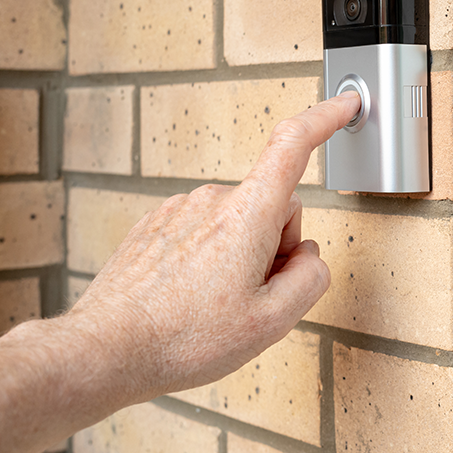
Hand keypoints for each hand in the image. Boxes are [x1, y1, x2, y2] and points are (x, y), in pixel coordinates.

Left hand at [28, 92, 360, 407]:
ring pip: (237, 223)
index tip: (346, 103)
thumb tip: (309, 257)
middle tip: (251, 297)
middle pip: (272, 207)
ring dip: (240, 257)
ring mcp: (178, 209)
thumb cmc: (182, 339)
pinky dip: (208, 260)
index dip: (325, 119)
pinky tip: (189, 298)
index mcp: (246, 215)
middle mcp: (211, 199)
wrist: (106, 349)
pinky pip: (202, 233)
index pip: (294, 146)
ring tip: (212, 305)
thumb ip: (310, 280)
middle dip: (275, 246)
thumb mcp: (271, 323)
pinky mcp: (155, 225)